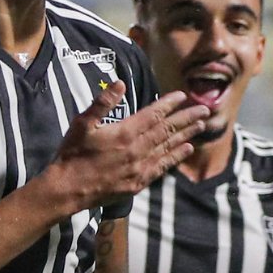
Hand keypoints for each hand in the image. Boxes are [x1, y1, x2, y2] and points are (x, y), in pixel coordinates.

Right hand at [49, 81, 207, 208]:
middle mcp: (137, 150)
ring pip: (168, 147)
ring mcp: (140, 167)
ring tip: (202, 125)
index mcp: (124, 133)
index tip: (182, 95)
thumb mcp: (82, 123)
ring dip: (186, 134)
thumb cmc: (72, 154)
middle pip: (166, 130)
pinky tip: (187, 148)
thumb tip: (119, 83)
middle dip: (186, 118)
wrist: (68, 189)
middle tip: (204, 109)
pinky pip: (163, 166)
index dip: (169, 104)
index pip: (153, 115)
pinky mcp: (139, 182)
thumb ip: (102, 103)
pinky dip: (176, 156)